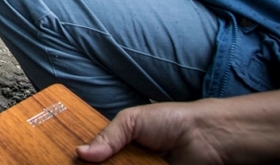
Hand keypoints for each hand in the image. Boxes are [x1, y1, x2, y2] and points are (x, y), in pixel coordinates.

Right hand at [76, 102, 219, 164]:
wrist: (206, 137)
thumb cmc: (170, 120)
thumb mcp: (132, 121)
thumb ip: (108, 136)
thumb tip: (81, 153)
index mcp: (120, 144)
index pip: (95, 155)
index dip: (84, 158)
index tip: (73, 160)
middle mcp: (128, 161)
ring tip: (130, 163)